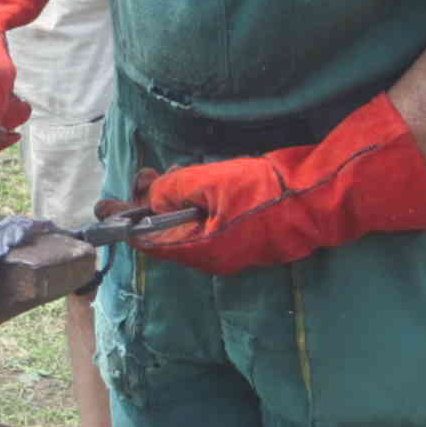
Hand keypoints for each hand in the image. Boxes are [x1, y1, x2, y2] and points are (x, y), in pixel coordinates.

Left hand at [112, 94, 425, 276]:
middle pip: (166, 233)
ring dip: (171, 198)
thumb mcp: (211, 182)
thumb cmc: (266, 193)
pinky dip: (194, 201)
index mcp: (198, 249)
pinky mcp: (245, 231)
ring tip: (163, 171)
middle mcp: (210, 255)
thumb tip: (150, 196)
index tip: (104, 206)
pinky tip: (193, 178)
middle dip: (146, 204)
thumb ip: (174, 189)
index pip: (147, 242)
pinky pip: (209, 220)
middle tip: (141, 175)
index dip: (123, 221)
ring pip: (187, 224)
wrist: (321, 196)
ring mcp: (230, 245)